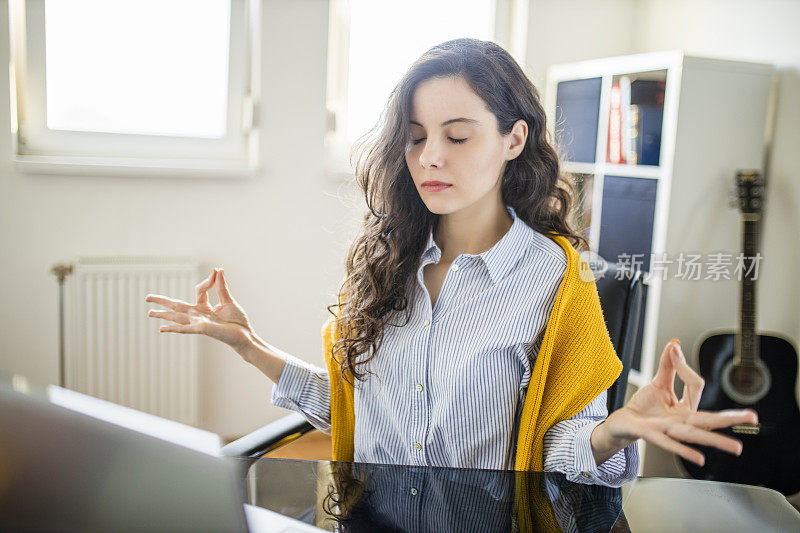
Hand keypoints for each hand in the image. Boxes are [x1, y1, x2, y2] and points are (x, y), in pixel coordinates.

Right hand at [145, 268, 253, 350]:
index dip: (208, 280)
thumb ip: (220, 287)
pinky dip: (172, 328)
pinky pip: (184, 328)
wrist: (245, 335)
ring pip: (176, 316)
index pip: (199, 290)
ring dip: (162, 315)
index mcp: (204, 307)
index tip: (216, 272)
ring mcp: (198, 322)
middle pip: (176, 305)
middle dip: (161, 302)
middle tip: (146, 298)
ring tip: (149, 313)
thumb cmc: (237, 321)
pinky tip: (161, 329)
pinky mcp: (201, 329)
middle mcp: (198, 315)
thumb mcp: (228, 300)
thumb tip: (217, 270)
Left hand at [594, 339, 757, 465]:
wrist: (623, 423)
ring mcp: (668, 430)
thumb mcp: (658, 383)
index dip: (685, 367)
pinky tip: (699, 458)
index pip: (696, 386)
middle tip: (752, 417)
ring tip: (735, 447)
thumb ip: (668, 366)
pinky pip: (669, 443)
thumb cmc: (644, 407)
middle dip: (730, 418)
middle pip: (709, 419)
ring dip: (715, 440)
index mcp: (685, 409)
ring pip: (694, 434)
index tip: (675, 352)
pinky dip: (683, 450)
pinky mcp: (652, 435)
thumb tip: (675, 344)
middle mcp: (681, 421)